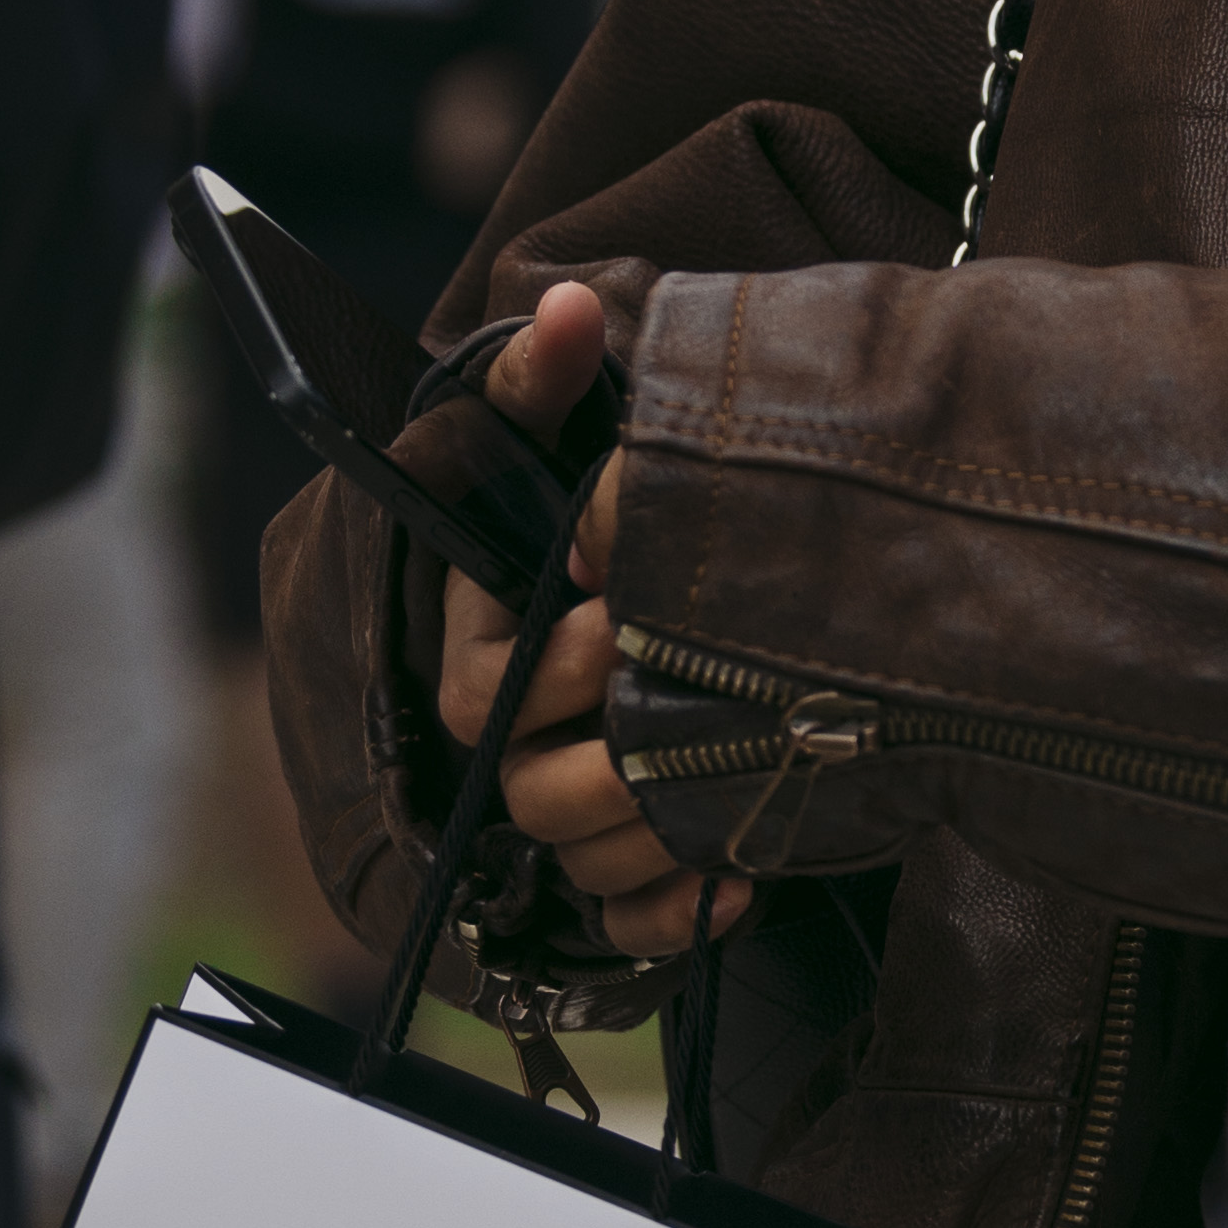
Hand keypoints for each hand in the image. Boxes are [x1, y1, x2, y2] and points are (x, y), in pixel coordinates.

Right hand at [431, 282, 754, 959]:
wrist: (657, 582)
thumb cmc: (590, 509)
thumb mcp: (557, 435)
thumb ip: (549, 375)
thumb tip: (570, 304)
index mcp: (485, 642)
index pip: (485, 686)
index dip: (553, 665)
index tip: (622, 616)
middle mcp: (514, 733)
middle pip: (527, 783)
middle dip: (609, 755)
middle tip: (691, 709)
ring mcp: (564, 797)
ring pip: (579, 856)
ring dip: (650, 841)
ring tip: (729, 803)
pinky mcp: (621, 856)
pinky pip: (627, 922)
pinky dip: (675, 917)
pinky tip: (743, 889)